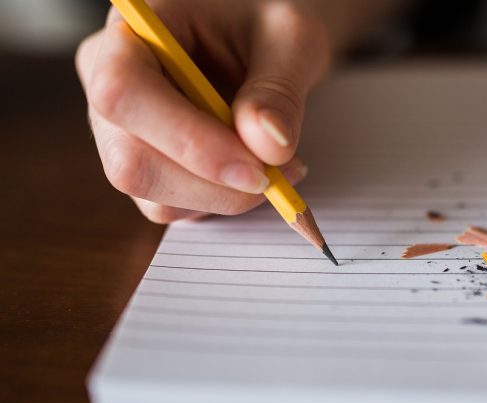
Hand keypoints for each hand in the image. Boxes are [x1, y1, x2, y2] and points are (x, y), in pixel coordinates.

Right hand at [75, 0, 330, 222]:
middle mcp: (111, 88)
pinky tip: (258, 173)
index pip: (123, 92)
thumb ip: (280, 88)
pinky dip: (224, 203)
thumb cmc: (268, 27)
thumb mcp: (291, 39)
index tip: (254, 167)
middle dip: (213, 183)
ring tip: (280, 166)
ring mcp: (124, 136)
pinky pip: (176, 209)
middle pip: (131, 161)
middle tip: (278, 175)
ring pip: (154, 196)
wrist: (266, 43)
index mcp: (131, 34)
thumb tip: (268, 147)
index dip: (187, 139)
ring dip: (226, 197)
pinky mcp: (150, 170)